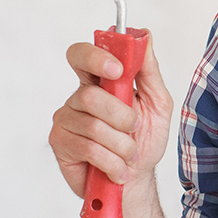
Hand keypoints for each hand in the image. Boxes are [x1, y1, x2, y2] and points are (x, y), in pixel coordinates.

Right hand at [49, 35, 174, 195]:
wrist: (136, 180)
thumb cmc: (145, 141)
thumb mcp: (157, 103)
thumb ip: (149, 71)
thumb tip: (145, 36)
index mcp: (99, 82)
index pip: (82, 55)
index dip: (95, 57)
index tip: (118, 70)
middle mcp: (79, 97)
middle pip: (90, 95)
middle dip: (121, 117)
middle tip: (134, 128)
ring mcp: (66, 119)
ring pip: (92, 125)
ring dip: (122, 145)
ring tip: (128, 154)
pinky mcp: (60, 143)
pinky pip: (88, 147)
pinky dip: (112, 162)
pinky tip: (117, 168)